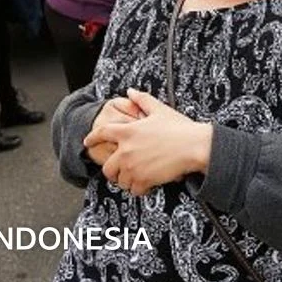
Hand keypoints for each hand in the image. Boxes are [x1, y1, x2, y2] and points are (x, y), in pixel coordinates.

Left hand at [86, 88, 211, 195]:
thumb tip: (130, 92)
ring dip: (126, 180)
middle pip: (107, 167)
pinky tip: (146, 184)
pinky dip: (138, 189)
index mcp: (127, 131)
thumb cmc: (179, 128)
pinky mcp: (143, 180)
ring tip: (137, 178)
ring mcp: (133, 167)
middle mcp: (125, 150)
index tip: (87, 142)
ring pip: (120, 181)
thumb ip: (142, 100)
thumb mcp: (159, 110)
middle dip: (112, 170)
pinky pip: (133, 190)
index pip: (101, 133)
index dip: (92, 138)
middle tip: (120, 171)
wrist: (194, 146)